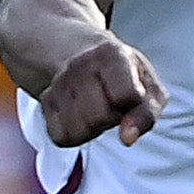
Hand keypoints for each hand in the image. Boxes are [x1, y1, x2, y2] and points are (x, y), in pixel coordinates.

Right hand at [39, 39, 166, 148]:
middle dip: (112, 117)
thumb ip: (146, 114)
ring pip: (80, 130)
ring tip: (97, 108)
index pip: (125, 96)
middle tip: (113, 103)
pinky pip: (63, 137)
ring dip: (94, 128)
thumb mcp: (148, 87)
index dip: (132, 104)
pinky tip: (81, 117)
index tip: (131, 95)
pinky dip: (77, 135)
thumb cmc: (124, 76)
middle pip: (100, 117)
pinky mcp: (45, 103)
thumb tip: (127, 139)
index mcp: (110, 54)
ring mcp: (58, 84)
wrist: (83, 56)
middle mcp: (79, 66)